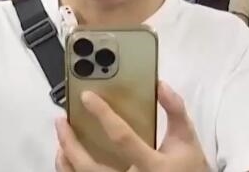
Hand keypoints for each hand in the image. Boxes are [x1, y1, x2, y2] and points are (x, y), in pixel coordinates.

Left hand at [56, 82, 208, 171]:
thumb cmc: (188, 166)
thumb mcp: (186, 137)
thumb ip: (175, 109)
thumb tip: (159, 85)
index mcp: (152, 165)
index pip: (122, 137)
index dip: (102, 115)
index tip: (86, 96)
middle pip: (91, 168)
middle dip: (70, 144)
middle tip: (61, 121)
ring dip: (67, 159)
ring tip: (61, 139)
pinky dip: (72, 170)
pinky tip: (68, 157)